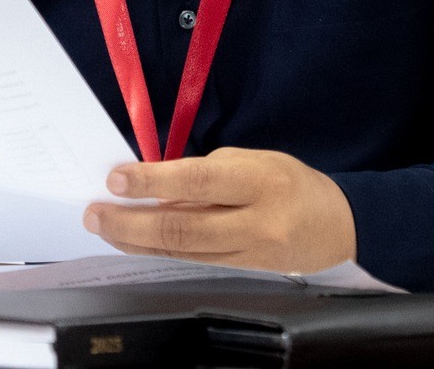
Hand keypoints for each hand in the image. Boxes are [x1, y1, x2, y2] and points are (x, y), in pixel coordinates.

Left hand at [83, 146, 355, 273]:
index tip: (116, 179)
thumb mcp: (255, 161)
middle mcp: (255, 222)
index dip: (153, 182)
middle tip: (95, 213)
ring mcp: (249, 254)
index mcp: (260, 180)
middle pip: (183, 228)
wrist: (338, 226)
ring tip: (104, 227)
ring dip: (136, 240)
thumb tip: (158, 189)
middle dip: (131, 223)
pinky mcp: (244, 273)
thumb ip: (208, 174)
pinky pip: (194, 261)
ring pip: (182, 251)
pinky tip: (136, 241)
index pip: (198, 182)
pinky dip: (160, 250)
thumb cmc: (292, 182)